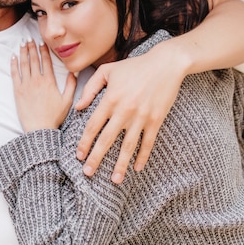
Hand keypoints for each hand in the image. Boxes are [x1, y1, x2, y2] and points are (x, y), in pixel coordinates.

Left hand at [11, 39, 75, 132]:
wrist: (39, 129)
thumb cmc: (54, 117)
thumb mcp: (67, 101)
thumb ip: (71, 85)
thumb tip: (73, 73)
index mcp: (49, 81)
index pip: (45, 61)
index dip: (43, 51)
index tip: (42, 43)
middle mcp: (37, 80)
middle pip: (33, 59)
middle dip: (31, 47)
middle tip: (30, 38)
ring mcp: (26, 85)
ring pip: (23, 64)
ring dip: (23, 52)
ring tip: (22, 43)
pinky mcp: (17, 91)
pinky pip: (14, 74)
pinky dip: (13, 64)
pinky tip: (13, 57)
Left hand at [74, 48, 184, 183]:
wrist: (165, 64)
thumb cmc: (134, 67)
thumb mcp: (108, 71)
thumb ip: (90, 88)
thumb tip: (78, 107)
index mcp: (110, 99)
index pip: (93, 125)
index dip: (84, 142)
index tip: (78, 155)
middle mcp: (124, 110)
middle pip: (107, 139)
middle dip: (96, 158)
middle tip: (87, 173)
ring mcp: (141, 117)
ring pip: (128, 146)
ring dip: (120, 164)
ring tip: (114, 180)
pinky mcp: (156, 120)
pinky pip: (148, 142)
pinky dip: (143, 156)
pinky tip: (137, 168)